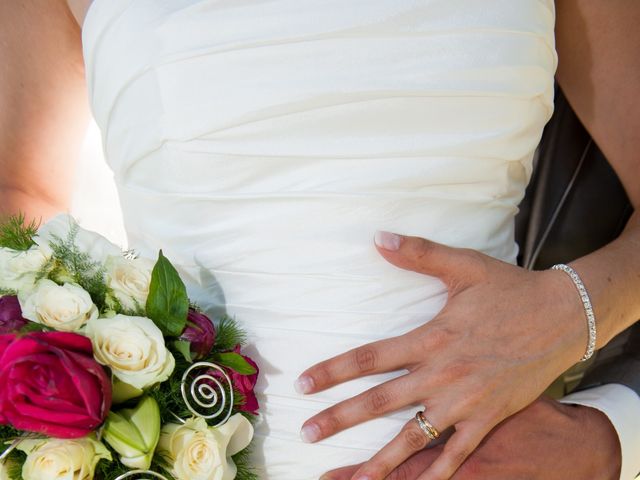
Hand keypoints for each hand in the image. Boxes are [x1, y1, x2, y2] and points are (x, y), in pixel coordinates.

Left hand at [296, 232, 588, 479]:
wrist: (563, 316)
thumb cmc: (510, 290)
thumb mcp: (463, 266)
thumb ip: (418, 253)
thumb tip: (377, 237)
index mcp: (431, 338)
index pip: (370, 357)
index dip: (334, 371)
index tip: (303, 384)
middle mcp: (443, 374)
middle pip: (381, 401)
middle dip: (341, 417)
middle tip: (307, 432)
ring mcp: (465, 401)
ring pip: (414, 436)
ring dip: (380, 458)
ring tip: (352, 478)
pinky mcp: (488, 417)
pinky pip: (458, 453)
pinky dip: (438, 473)